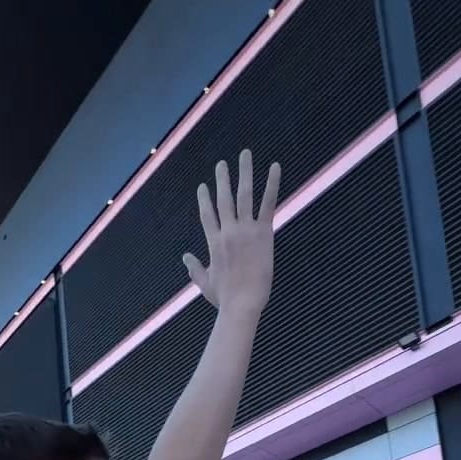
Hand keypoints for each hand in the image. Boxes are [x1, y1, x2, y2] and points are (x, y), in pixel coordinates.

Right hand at [183, 150, 280, 316]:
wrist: (242, 305)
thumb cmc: (224, 299)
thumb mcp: (205, 283)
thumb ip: (195, 268)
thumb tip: (185, 257)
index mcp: (213, 242)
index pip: (207, 214)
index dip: (204, 199)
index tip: (203, 187)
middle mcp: (227, 232)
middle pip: (223, 198)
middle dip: (222, 179)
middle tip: (222, 164)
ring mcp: (245, 230)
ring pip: (243, 194)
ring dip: (244, 172)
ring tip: (245, 154)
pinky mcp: (263, 233)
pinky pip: (268, 203)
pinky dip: (272, 184)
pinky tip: (275, 167)